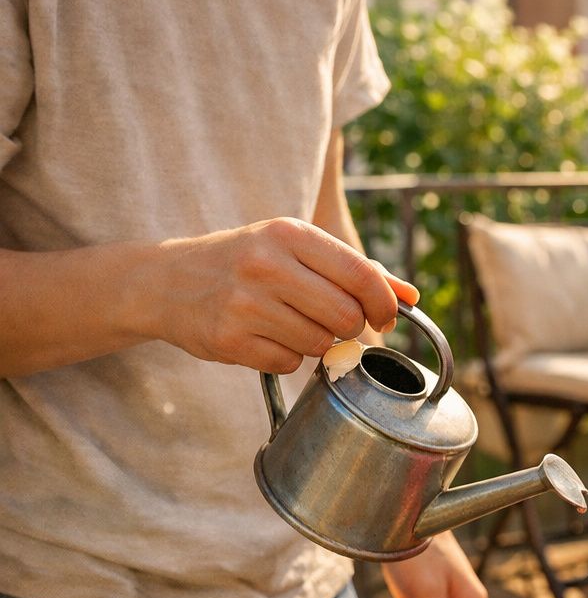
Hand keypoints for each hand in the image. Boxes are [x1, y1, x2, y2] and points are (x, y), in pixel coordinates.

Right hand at [145, 217, 418, 373]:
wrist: (166, 282)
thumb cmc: (245, 262)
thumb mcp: (295, 249)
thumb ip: (355, 270)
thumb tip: (411, 296)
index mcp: (290, 233)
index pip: (362, 275)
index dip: (384, 304)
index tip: (386, 316)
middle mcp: (266, 264)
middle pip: (347, 317)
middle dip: (349, 327)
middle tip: (332, 322)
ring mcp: (245, 303)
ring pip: (320, 344)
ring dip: (316, 343)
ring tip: (289, 323)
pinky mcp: (229, 339)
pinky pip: (288, 363)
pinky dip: (285, 357)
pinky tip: (264, 336)